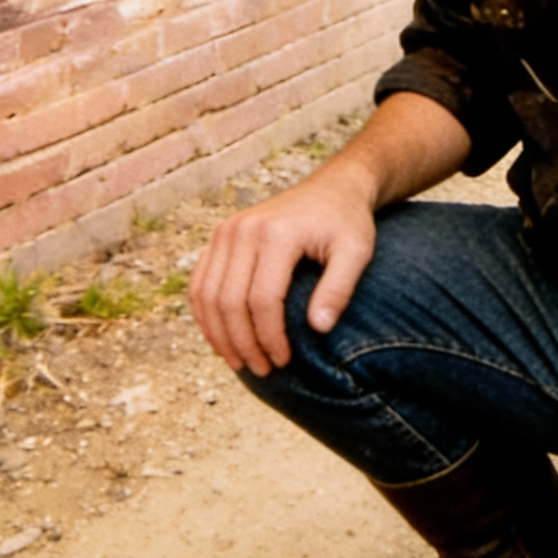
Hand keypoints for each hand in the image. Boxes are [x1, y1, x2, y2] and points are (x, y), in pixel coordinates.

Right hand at [189, 160, 378, 377]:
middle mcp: (244, 229)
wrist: (333, 187)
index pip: (262, 300)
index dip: (270, 337)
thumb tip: (319, 329)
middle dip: (242, 344)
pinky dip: (205, 314)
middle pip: (229, 301)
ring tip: (239, 363)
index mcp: (276, 233)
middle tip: (261, 370)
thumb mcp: (356, 251)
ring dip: (219, 335)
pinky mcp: (220, 235)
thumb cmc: (347, 222)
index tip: (284, 361)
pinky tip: (221, 339)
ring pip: (207, 295)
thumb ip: (339, 288)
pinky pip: (200, 282)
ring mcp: (227, 230)